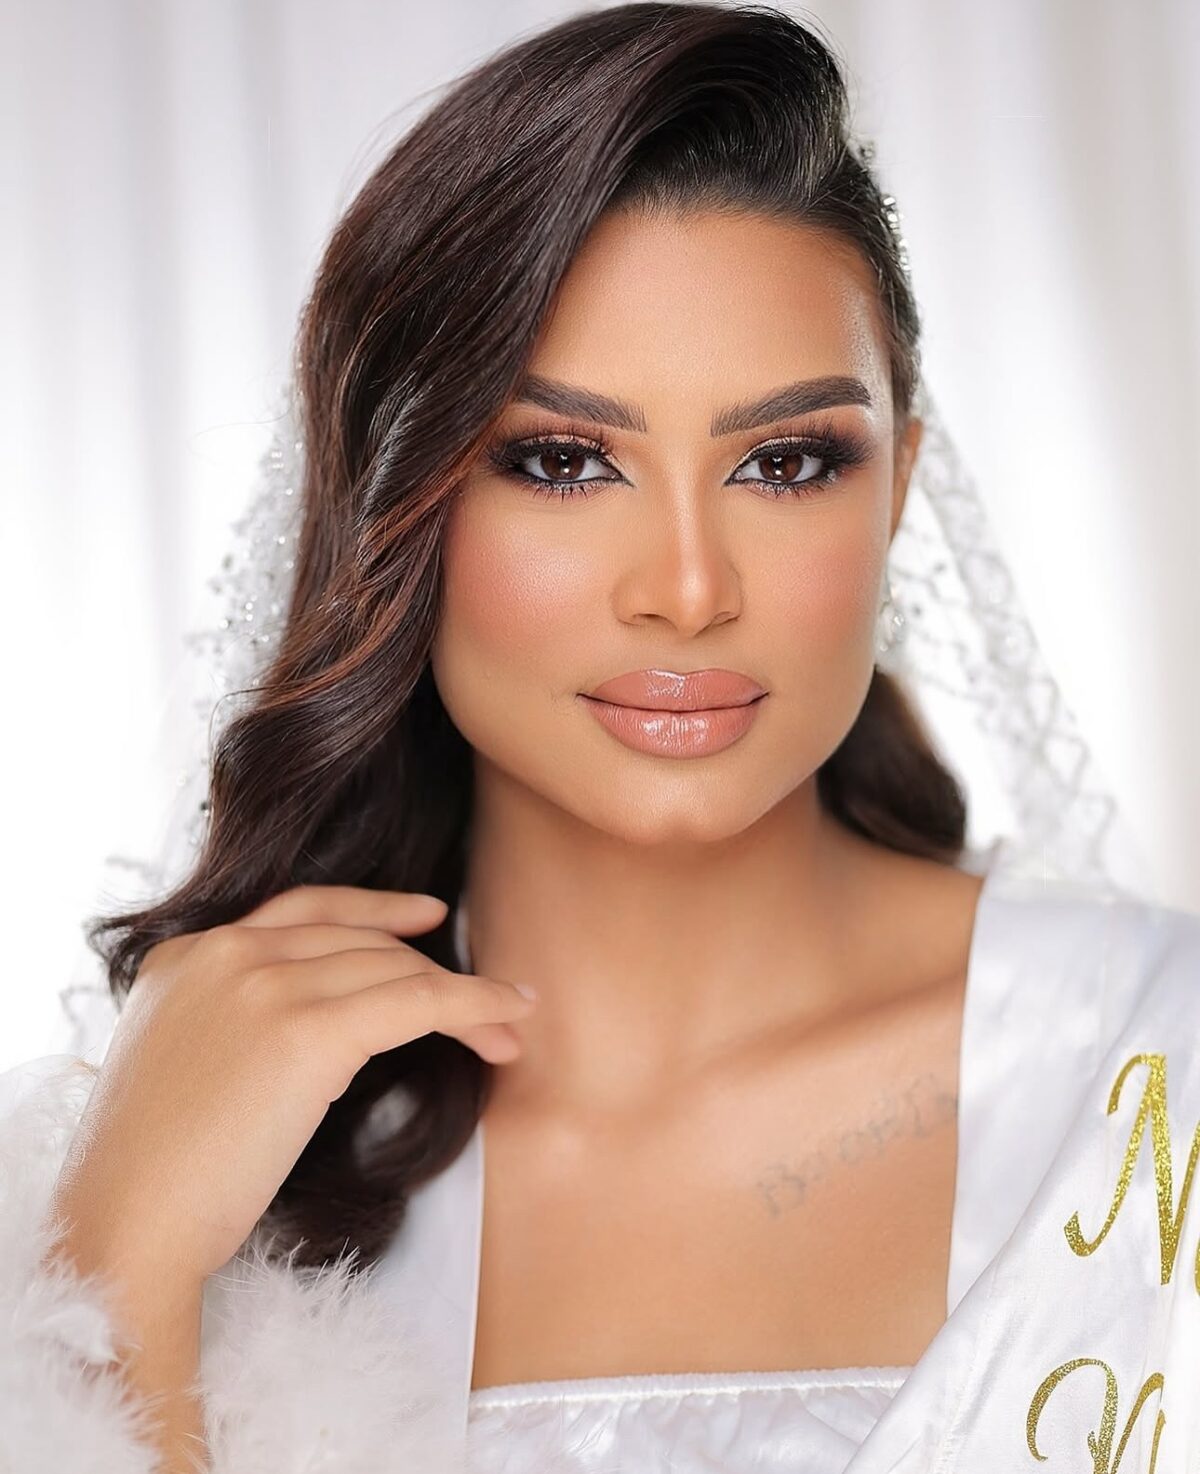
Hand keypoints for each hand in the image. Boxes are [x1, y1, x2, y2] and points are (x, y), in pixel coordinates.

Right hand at [47, 885, 535, 1285]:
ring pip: (394, 968)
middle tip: (493, 1004)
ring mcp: (262, 984)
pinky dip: (474, 1005)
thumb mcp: (180, 1066)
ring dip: (465, 995)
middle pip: (358, 940)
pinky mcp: (305, 1030)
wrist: (123, 1228)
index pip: (302, 910)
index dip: (375, 909)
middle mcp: (224, 953)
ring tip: (509, 1026)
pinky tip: (508, 1020)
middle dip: (432, 968)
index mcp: (185, 955)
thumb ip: (234, 1023)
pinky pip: (417, 1002)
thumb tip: (322, 1029)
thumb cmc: (150, 1178)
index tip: (427, 917)